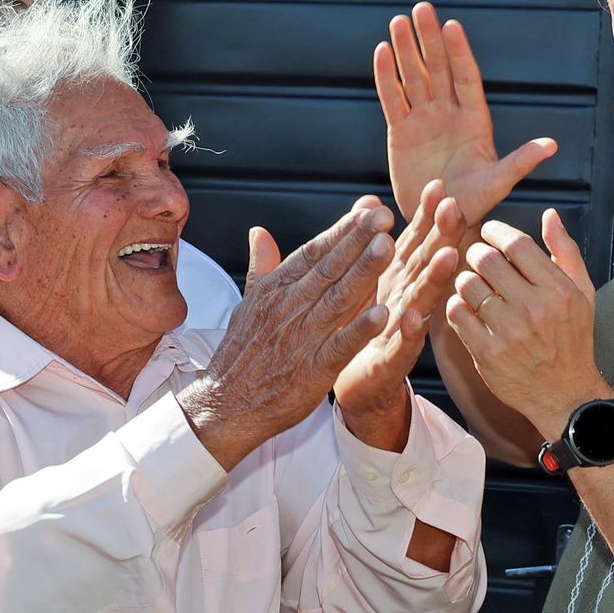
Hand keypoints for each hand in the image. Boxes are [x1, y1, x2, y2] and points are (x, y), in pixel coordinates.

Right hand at [179, 198, 394, 470]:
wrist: (224, 405)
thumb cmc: (241, 353)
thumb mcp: (248, 304)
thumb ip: (262, 267)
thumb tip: (259, 232)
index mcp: (278, 290)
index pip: (315, 252)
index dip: (343, 229)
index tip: (369, 207)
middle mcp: (290, 308)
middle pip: (329, 268)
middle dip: (358, 239)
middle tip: (385, 215)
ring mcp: (302, 338)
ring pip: (338, 299)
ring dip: (364, 272)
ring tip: (389, 246)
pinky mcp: (312, 370)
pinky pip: (340, 346)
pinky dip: (360, 330)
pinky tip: (384, 313)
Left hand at [334, 180, 466, 450]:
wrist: (358, 387)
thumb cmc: (366, 329)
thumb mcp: (369, 279)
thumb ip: (373, 242)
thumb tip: (369, 200)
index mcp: (398, 280)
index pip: (416, 241)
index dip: (428, 215)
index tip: (438, 187)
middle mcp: (408, 301)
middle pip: (427, 264)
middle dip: (442, 236)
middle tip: (454, 208)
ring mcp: (403, 332)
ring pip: (423, 301)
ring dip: (435, 279)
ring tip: (446, 257)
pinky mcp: (391, 363)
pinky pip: (401, 347)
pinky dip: (407, 331)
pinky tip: (412, 317)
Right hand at [375, 2, 556, 222]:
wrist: (441, 220)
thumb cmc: (475, 203)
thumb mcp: (498, 183)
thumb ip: (520, 162)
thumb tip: (551, 145)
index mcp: (475, 120)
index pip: (466, 78)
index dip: (459, 52)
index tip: (452, 26)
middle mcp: (449, 113)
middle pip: (438, 69)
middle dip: (430, 39)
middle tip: (421, 9)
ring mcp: (424, 120)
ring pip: (414, 77)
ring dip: (406, 50)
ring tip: (398, 22)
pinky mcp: (400, 132)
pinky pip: (392, 99)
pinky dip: (386, 77)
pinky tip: (382, 52)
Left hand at [444, 210, 610, 445]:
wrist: (565, 395)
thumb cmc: (573, 340)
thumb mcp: (582, 293)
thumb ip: (565, 251)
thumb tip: (549, 216)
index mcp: (557, 290)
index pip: (516, 244)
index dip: (496, 231)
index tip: (489, 232)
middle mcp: (533, 309)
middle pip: (486, 260)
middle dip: (476, 253)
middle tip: (477, 258)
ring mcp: (508, 332)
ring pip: (466, 285)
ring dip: (465, 280)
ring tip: (474, 286)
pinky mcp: (486, 353)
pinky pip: (456, 314)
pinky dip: (457, 306)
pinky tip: (468, 309)